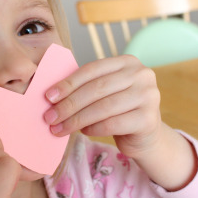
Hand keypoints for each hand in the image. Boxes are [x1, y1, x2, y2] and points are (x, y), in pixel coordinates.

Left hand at [44, 54, 161, 158]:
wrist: (146, 135)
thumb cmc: (119, 111)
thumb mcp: (106, 92)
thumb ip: (86, 87)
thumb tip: (52, 95)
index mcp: (128, 62)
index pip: (92, 69)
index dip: (68, 83)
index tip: (48, 97)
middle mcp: (142, 75)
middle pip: (96, 88)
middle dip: (69, 104)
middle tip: (50, 117)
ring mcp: (149, 96)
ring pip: (103, 107)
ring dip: (76, 119)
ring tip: (60, 128)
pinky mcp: (148, 119)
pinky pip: (112, 124)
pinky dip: (93, 128)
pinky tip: (83, 132)